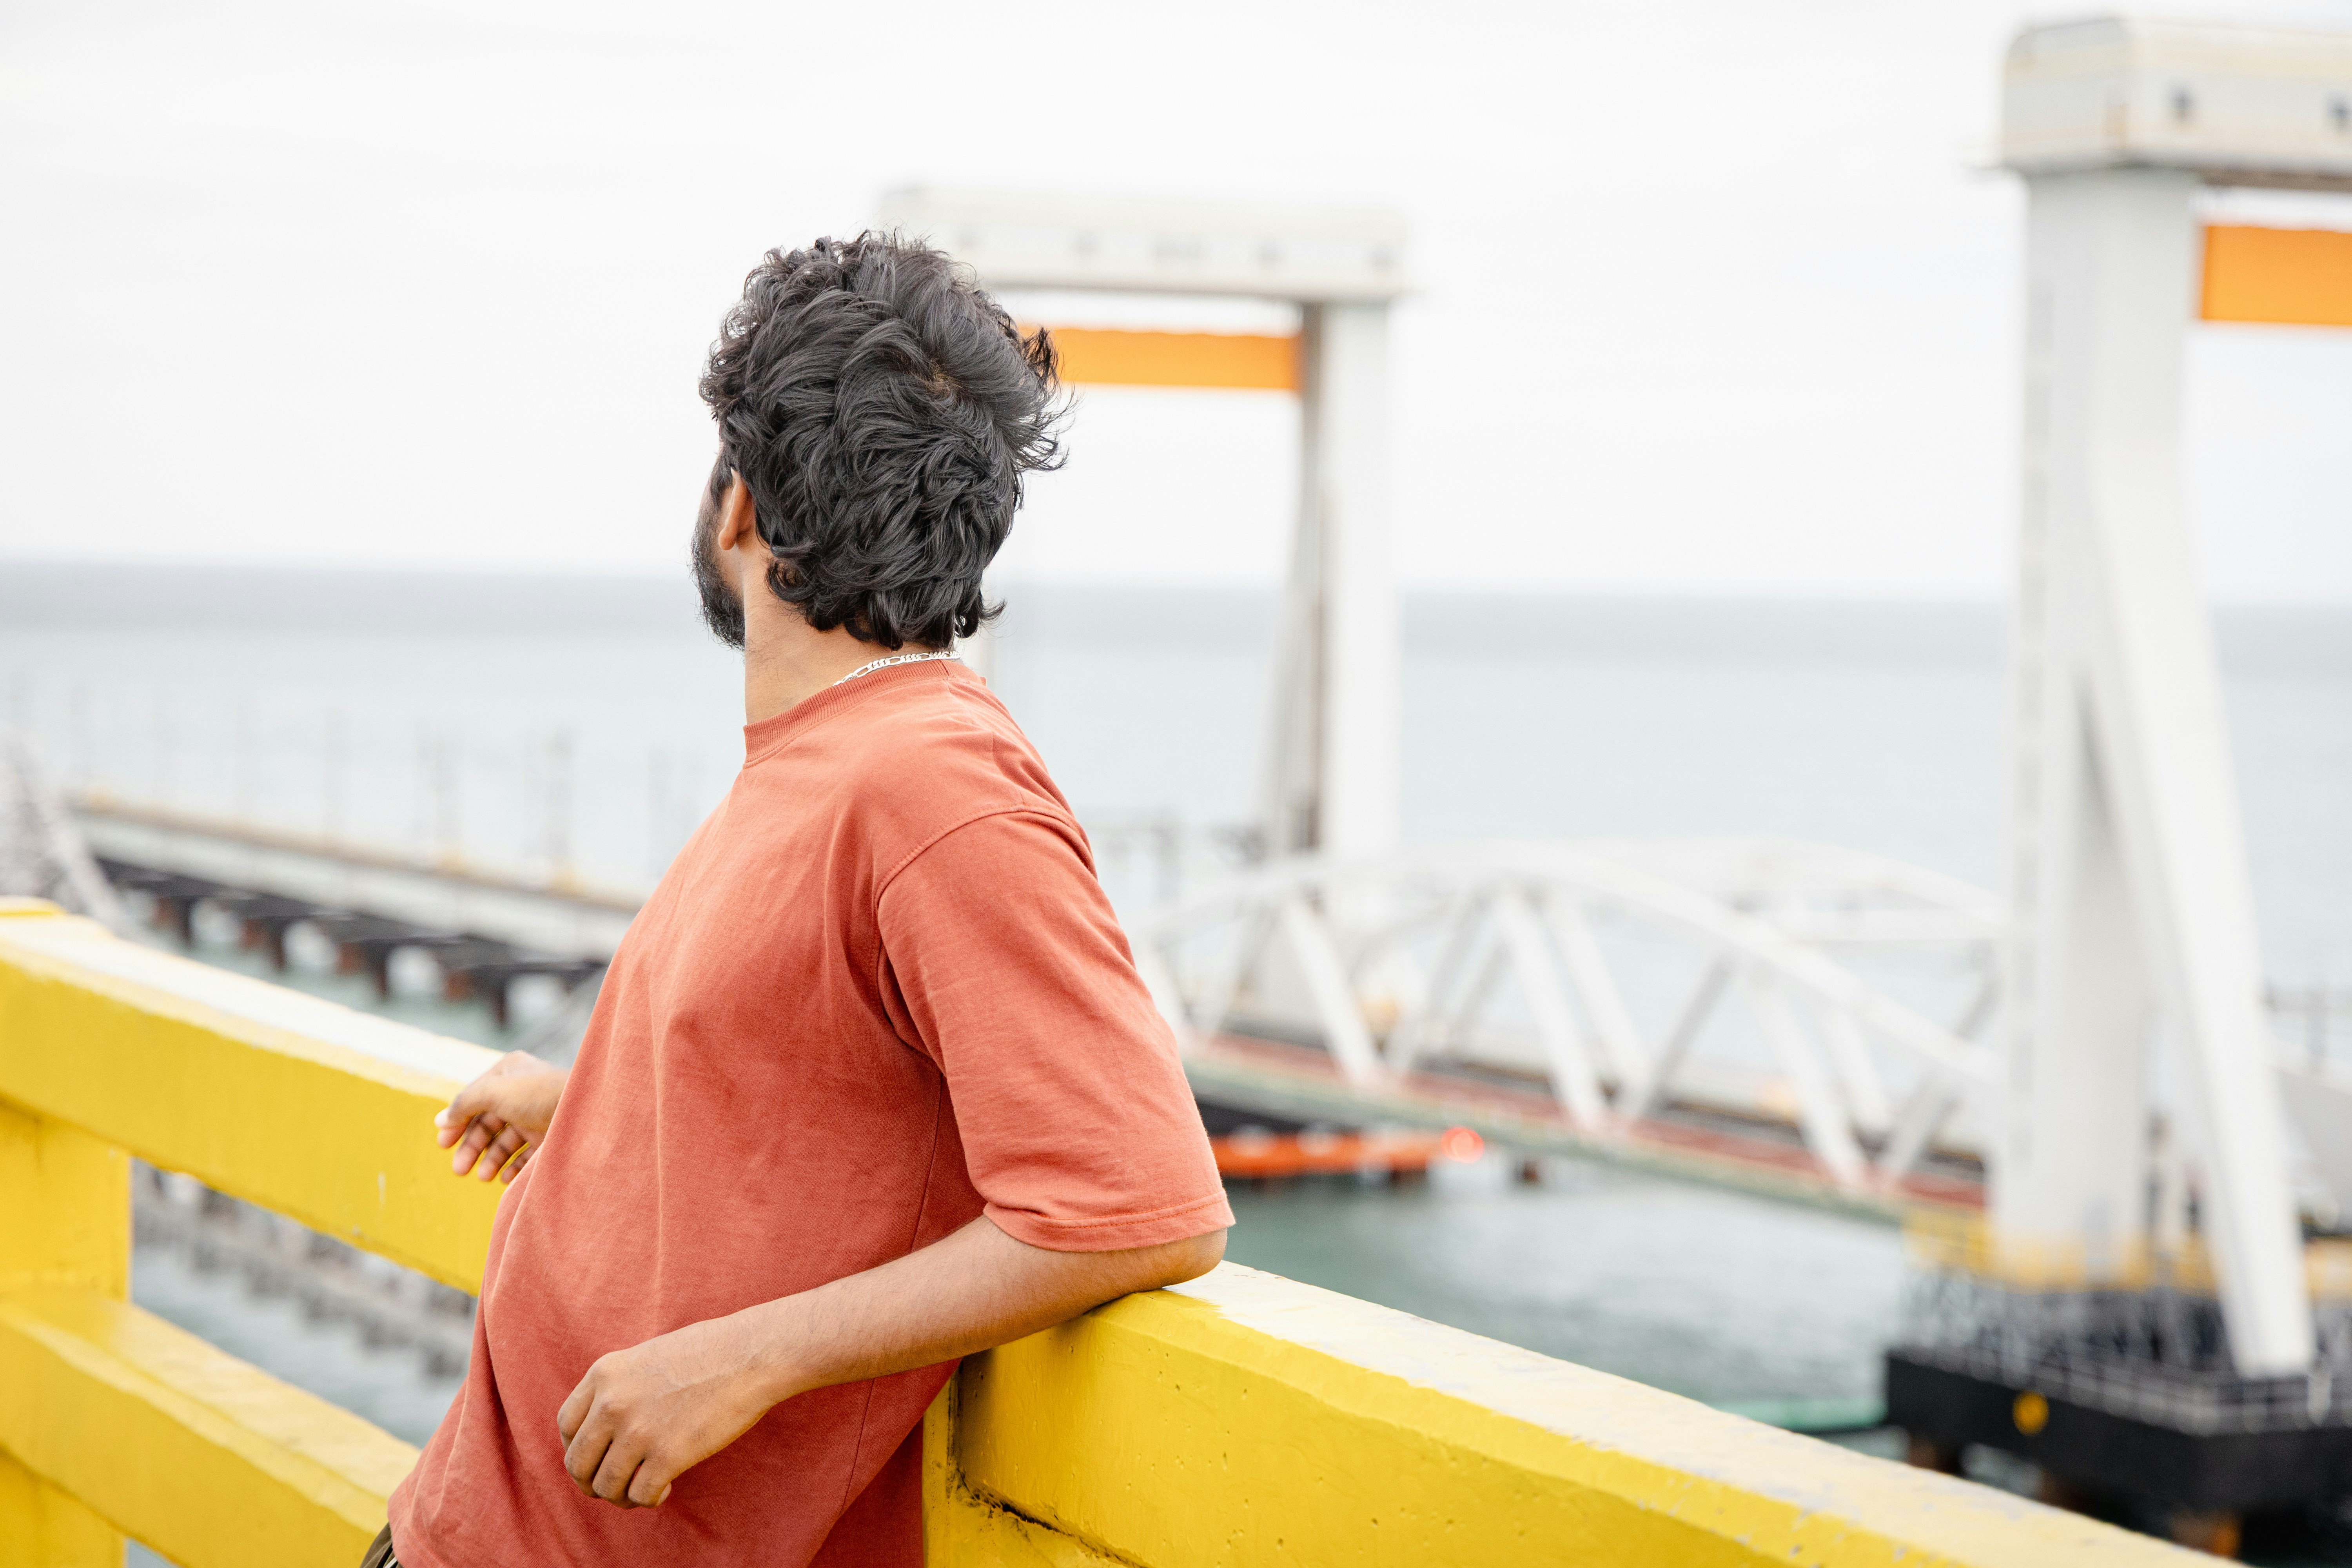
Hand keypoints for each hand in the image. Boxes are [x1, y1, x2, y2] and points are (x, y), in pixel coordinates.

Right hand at [435, 1051, 566, 1181]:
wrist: (588, 1111)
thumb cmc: (538, 1095)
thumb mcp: (493, 1091)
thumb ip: (464, 1104)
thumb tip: (441, 1120)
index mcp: (508, 1073)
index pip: (474, 1099)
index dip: (457, 1121)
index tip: (443, 1145)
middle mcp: (522, 1093)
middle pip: (487, 1123)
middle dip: (471, 1147)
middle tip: (459, 1170)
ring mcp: (537, 1116)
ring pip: (505, 1142)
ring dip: (490, 1160)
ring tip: (484, 1177)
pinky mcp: (550, 1138)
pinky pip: (526, 1156)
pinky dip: (513, 1168)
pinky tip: (504, 1179)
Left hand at [556, 1316, 783, 1508]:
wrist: (751, 1354)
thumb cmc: (710, 1351)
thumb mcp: (648, 1357)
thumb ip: (620, 1387)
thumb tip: (606, 1427)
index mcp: (605, 1373)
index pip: (566, 1425)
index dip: (577, 1448)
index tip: (597, 1456)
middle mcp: (612, 1403)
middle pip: (577, 1463)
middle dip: (592, 1481)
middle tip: (614, 1485)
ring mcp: (637, 1431)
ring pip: (605, 1485)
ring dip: (621, 1495)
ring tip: (642, 1490)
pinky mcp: (666, 1455)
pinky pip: (639, 1494)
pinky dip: (649, 1499)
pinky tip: (667, 1488)